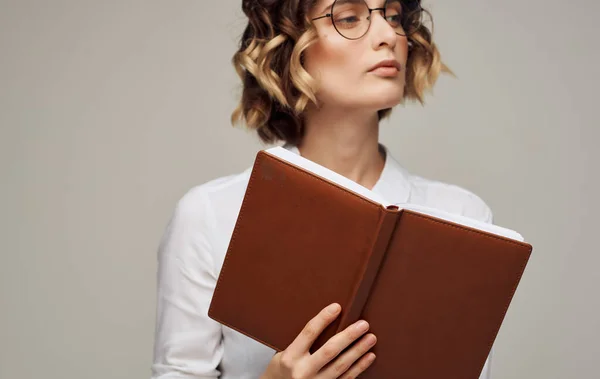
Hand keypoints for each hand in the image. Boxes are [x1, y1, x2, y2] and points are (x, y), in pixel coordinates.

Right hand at [260, 303, 376, 378]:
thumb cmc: (283, 370)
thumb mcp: (284, 354)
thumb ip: (302, 342)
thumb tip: (327, 321)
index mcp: (290, 357)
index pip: (309, 333)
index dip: (323, 319)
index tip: (337, 307)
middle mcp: (302, 371)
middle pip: (329, 351)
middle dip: (348, 336)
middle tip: (363, 324)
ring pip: (341, 366)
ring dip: (358, 351)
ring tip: (371, 338)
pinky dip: (359, 367)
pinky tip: (369, 356)